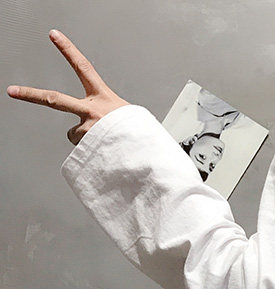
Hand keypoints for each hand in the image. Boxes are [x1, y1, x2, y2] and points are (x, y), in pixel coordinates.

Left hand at [6, 29, 130, 145]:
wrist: (148, 153)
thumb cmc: (140, 134)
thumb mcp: (128, 116)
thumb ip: (109, 114)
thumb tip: (99, 125)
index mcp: (104, 98)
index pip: (84, 68)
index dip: (68, 50)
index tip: (54, 36)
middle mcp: (93, 110)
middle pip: (55, 100)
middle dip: (31, 95)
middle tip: (12, 91)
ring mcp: (89, 128)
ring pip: (74, 134)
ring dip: (85, 139)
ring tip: (103, 143)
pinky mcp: (88, 145)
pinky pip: (82, 149)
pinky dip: (91, 152)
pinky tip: (105, 152)